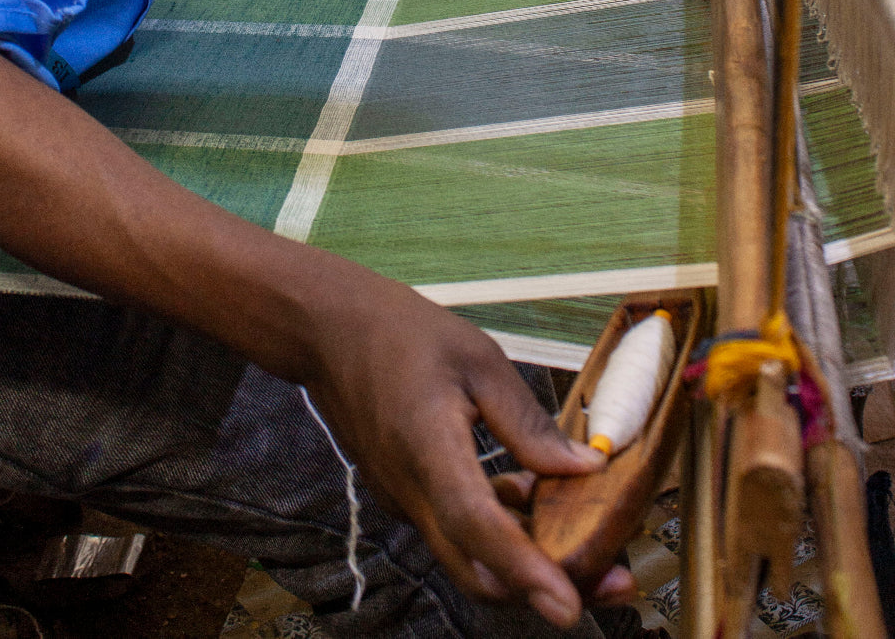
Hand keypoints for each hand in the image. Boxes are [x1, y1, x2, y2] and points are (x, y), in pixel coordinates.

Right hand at [303, 271, 636, 626]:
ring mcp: (403, 499)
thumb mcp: (477, 358)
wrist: (326, 330)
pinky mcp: (404, 495)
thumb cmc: (397, 331)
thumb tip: (583, 467)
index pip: (475, 525)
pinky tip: (529, 491)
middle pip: (478, 570)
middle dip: (546, 586)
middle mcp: (410, 490)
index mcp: (426, 447)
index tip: (567, 605)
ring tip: (582, 529)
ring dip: (526, 558)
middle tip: (610, 575)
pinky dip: (499, 531)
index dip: (524, 569)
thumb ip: (528, 422)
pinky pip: (456, 531)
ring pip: (470, 557)